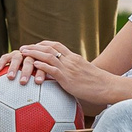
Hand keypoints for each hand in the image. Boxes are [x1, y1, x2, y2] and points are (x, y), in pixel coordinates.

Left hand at [3, 41, 124, 110]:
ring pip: (48, 56)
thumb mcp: (85, 73)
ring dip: (33, 53)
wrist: (108, 87)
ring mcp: (69, 69)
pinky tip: (34, 65)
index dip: (43, 44)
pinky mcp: (68, 79)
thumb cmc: (98, 84)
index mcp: (74, 58)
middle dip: (34, 47)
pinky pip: (53, 70)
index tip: (33, 45)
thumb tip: (66, 78)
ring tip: (23, 54)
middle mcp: (70, 60)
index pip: (56, 46)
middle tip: (22, 48)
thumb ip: (74, 72)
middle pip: (49, 47)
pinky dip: (42, 66)